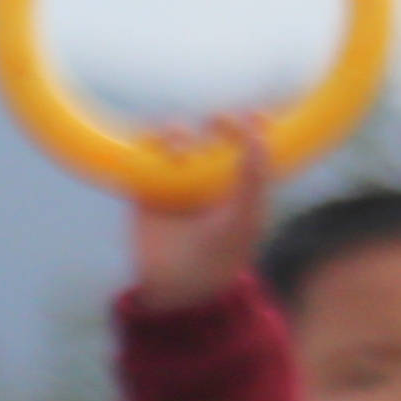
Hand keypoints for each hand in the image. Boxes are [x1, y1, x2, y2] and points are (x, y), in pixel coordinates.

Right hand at [127, 116, 275, 312]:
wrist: (179, 285)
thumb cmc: (222, 255)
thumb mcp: (245, 217)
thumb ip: (253, 178)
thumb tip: (259, 135)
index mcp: (242, 180)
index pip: (252, 140)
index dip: (254, 122)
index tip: (255, 115)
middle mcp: (211, 174)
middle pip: (214, 129)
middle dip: (219, 120)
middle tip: (219, 121)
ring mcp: (177, 177)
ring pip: (175, 134)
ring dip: (177, 131)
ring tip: (180, 152)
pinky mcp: (145, 185)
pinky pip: (141, 152)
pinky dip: (146, 144)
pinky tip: (157, 156)